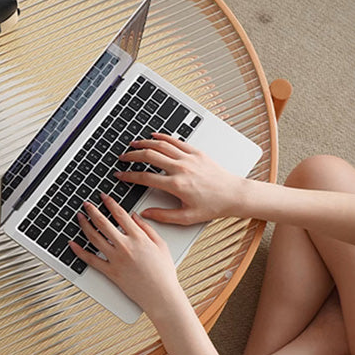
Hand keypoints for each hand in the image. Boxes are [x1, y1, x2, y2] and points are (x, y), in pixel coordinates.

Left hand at [69, 193, 180, 313]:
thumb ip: (147, 228)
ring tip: (79, 218)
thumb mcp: (161, 245)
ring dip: (84, 225)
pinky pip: (90, 260)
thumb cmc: (163, 273)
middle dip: (93, 210)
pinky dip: (79, 251)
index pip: (120, 214)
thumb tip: (135, 216)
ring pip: (94, 238)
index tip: (104, 197)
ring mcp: (116, 259)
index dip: (110, 203)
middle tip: (86, 204)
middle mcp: (125, 246)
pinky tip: (72, 244)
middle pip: (103, 223)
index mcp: (138, 238)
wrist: (160, 295)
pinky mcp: (110, 272)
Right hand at [116, 133, 245, 224]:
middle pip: (149, 156)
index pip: (145, 177)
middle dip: (132, 155)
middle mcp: (181, 168)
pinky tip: (154, 137)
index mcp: (176, 185)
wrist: (233, 194)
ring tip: (133, 144)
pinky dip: (162, 137)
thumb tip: (145, 214)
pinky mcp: (196, 153)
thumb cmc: (213, 206)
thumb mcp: (186, 217)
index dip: (129, 176)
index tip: (120, 175)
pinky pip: (175, 141)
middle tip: (123, 157)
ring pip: (161, 145)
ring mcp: (189, 158)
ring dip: (144, 143)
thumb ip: (163, 216)